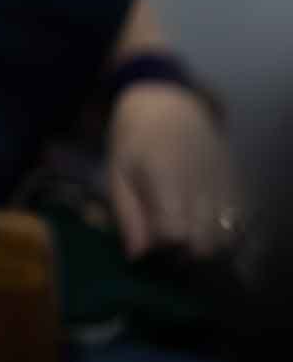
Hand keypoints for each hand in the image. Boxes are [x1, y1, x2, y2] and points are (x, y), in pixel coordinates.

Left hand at [106, 82, 239, 258]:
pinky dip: (229, 236)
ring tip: (187, 238)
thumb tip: (137, 258)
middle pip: (206, 243)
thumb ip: (127, 215)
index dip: (164, 250)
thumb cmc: (134, 139)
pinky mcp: (240, 185)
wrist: (169, 104)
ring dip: (209, 248)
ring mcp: (227, 184)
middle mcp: (203, 182)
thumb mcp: (117, 172)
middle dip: (186, 256)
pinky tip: (210, 230)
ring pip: (229, 239)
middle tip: (168, 247)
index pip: (176, 233)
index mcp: (167, 175)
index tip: (152, 249)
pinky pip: (244, 224)